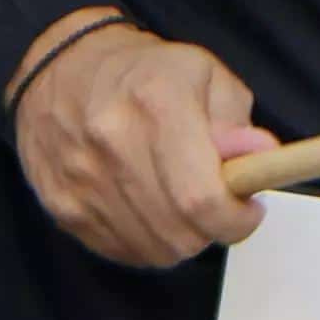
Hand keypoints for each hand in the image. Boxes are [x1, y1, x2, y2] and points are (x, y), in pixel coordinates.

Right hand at [11, 11, 272, 268]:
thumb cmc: (143, 72)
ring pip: (152, 250)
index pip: (202, 198)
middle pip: (179, 233)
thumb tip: (261, 156)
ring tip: (179, 203)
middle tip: (215, 203)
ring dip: (178, 237)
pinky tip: (148, 209)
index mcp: (156, 104)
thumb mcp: (204, 74)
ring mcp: (81, 179)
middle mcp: (112, 143)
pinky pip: (120, 251)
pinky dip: (145, 241)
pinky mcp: (61, 204)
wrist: (59, 68)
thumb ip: (235, 121)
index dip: (235, 219)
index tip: (247, 208)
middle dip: (211, 228)